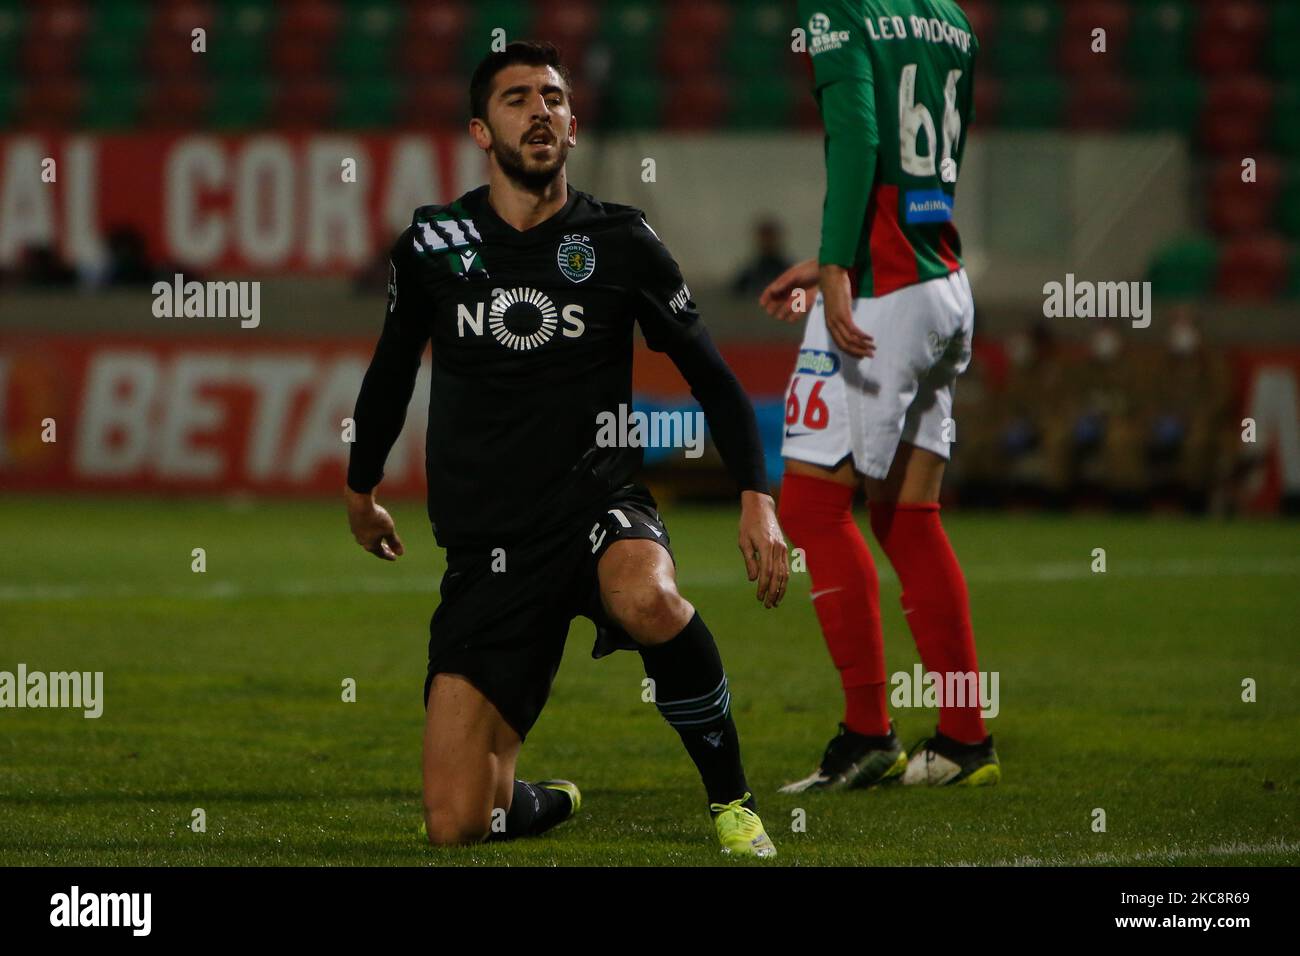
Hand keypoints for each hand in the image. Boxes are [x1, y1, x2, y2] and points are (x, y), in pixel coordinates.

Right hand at [345, 487, 404, 560]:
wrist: (359, 504)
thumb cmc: (376, 518)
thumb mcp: (389, 530)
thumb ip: (394, 542)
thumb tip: (400, 553)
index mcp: (371, 545)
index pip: (381, 554)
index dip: (389, 556)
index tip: (394, 558)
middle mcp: (361, 541)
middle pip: (373, 547)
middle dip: (382, 548)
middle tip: (389, 549)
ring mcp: (356, 532)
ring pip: (366, 539)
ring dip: (374, 540)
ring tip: (380, 537)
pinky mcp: (353, 523)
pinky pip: (363, 531)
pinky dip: (369, 531)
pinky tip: (371, 526)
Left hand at [737, 490, 787, 607]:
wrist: (761, 507)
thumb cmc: (748, 523)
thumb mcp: (743, 541)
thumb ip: (750, 560)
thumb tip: (753, 579)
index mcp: (766, 546)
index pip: (766, 572)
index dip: (763, 587)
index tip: (759, 598)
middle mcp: (777, 548)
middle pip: (777, 576)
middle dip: (773, 592)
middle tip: (768, 605)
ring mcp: (782, 548)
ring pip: (784, 573)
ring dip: (780, 589)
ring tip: (775, 602)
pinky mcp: (783, 549)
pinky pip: (786, 567)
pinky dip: (784, 580)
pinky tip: (780, 589)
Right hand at [759, 257, 819, 322]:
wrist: (827, 272)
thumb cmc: (810, 270)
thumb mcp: (795, 274)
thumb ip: (783, 282)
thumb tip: (772, 290)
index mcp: (784, 282)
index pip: (771, 291)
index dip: (766, 297)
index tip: (762, 304)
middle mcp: (789, 290)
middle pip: (777, 302)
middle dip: (773, 307)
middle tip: (770, 312)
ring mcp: (798, 297)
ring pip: (787, 309)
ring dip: (784, 312)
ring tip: (781, 314)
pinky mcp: (807, 302)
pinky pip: (798, 312)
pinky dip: (795, 315)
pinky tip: (791, 318)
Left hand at [820, 263, 873, 357]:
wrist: (832, 277)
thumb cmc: (836, 290)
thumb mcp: (838, 306)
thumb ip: (842, 315)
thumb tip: (850, 322)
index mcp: (830, 324)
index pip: (839, 344)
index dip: (851, 352)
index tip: (861, 356)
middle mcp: (832, 325)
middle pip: (844, 346)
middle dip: (858, 352)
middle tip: (870, 356)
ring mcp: (837, 320)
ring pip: (850, 340)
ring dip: (863, 346)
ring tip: (873, 349)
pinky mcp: (843, 315)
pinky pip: (854, 330)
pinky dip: (863, 336)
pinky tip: (871, 338)